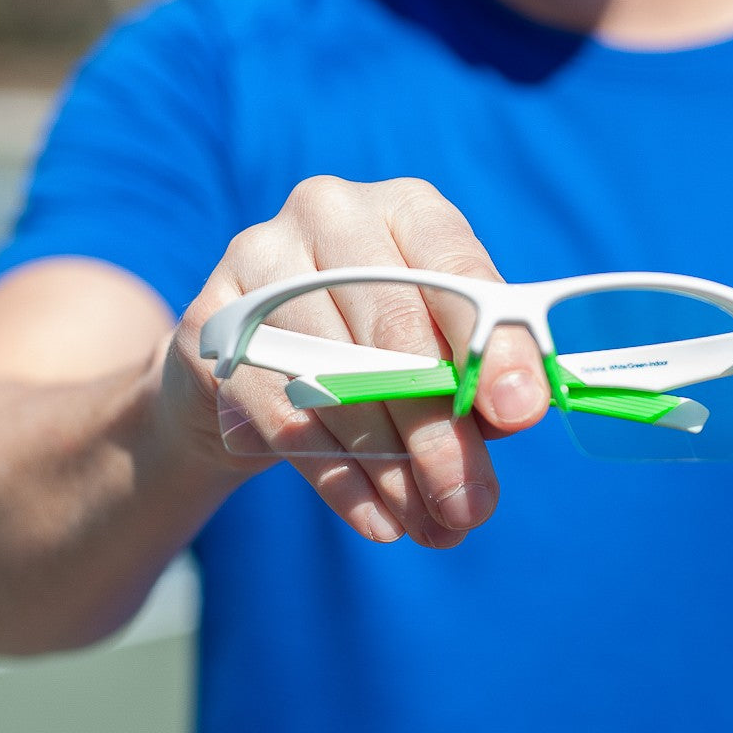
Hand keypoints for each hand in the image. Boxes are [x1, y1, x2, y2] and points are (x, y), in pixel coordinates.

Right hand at [169, 177, 549, 547]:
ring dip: (392, 469)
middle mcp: (331, 213)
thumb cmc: (376, 352)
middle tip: (470, 507)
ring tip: (430, 525)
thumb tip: (515, 412)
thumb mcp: (439, 348)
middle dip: (441, 433)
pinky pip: (283, 413)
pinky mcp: (211, 321)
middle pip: (396, 334)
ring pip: (339, 380)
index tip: (520, 413)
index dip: (493, 346)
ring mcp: (261, 259)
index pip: (457, 272)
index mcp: (407, 208)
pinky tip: (377, 519)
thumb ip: (478, 372)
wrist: (252, 369)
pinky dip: (338, 477)